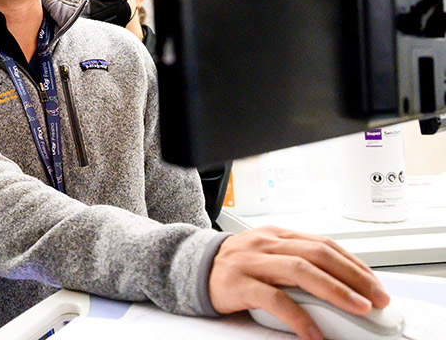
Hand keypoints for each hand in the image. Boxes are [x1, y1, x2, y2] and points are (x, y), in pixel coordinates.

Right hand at [208, 225, 390, 339]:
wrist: (188, 268)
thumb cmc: (233, 266)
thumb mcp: (266, 255)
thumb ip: (296, 262)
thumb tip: (339, 284)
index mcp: (277, 234)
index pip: (324, 244)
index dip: (354, 264)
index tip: (375, 285)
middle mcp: (266, 243)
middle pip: (318, 253)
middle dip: (353, 276)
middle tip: (376, 297)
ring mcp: (251, 261)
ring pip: (300, 270)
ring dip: (334, 290)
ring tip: (357, 308)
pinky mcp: (238, 283)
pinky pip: (273, 299)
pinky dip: (297, 316)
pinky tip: (313, 332)